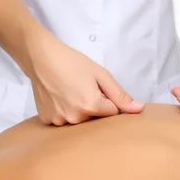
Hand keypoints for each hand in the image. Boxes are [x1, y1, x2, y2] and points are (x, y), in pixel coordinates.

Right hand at [24, 30, 144, 125]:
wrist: (41, 58)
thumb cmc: (72, 62)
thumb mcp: (100, 74)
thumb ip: (120, 95)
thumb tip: (139, 109)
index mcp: (91, 106)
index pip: (112, 114)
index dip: (108, 101)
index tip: (98, 90)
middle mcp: (75, 118)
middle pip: (94, 120)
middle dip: (93, 107)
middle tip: (82, 89)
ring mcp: (59, 120)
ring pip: (78, 121)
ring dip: (78, 111)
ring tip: (69, 92)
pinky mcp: (47, 120)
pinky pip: (63, 120)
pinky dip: (63, 111)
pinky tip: (59, 97)